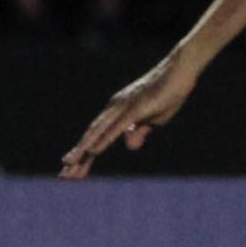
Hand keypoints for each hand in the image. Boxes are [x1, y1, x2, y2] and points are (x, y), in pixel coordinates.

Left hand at [61, 52, 199, 178]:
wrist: (181, 70)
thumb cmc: (169, 92)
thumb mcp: (154, 119)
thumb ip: (139, 131)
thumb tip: (129, 147)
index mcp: (118, 111)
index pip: (97, 135)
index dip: (85, 154)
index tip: (73, 171)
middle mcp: (115, 107)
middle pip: (92, 135)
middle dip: (78, 156)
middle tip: (64, 176)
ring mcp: (124, 106)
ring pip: (98, 131)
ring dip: (83, 149)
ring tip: (69, 164)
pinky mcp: (136, 107)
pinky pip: (116, 127)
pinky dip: (103, 139)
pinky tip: (93, 150)